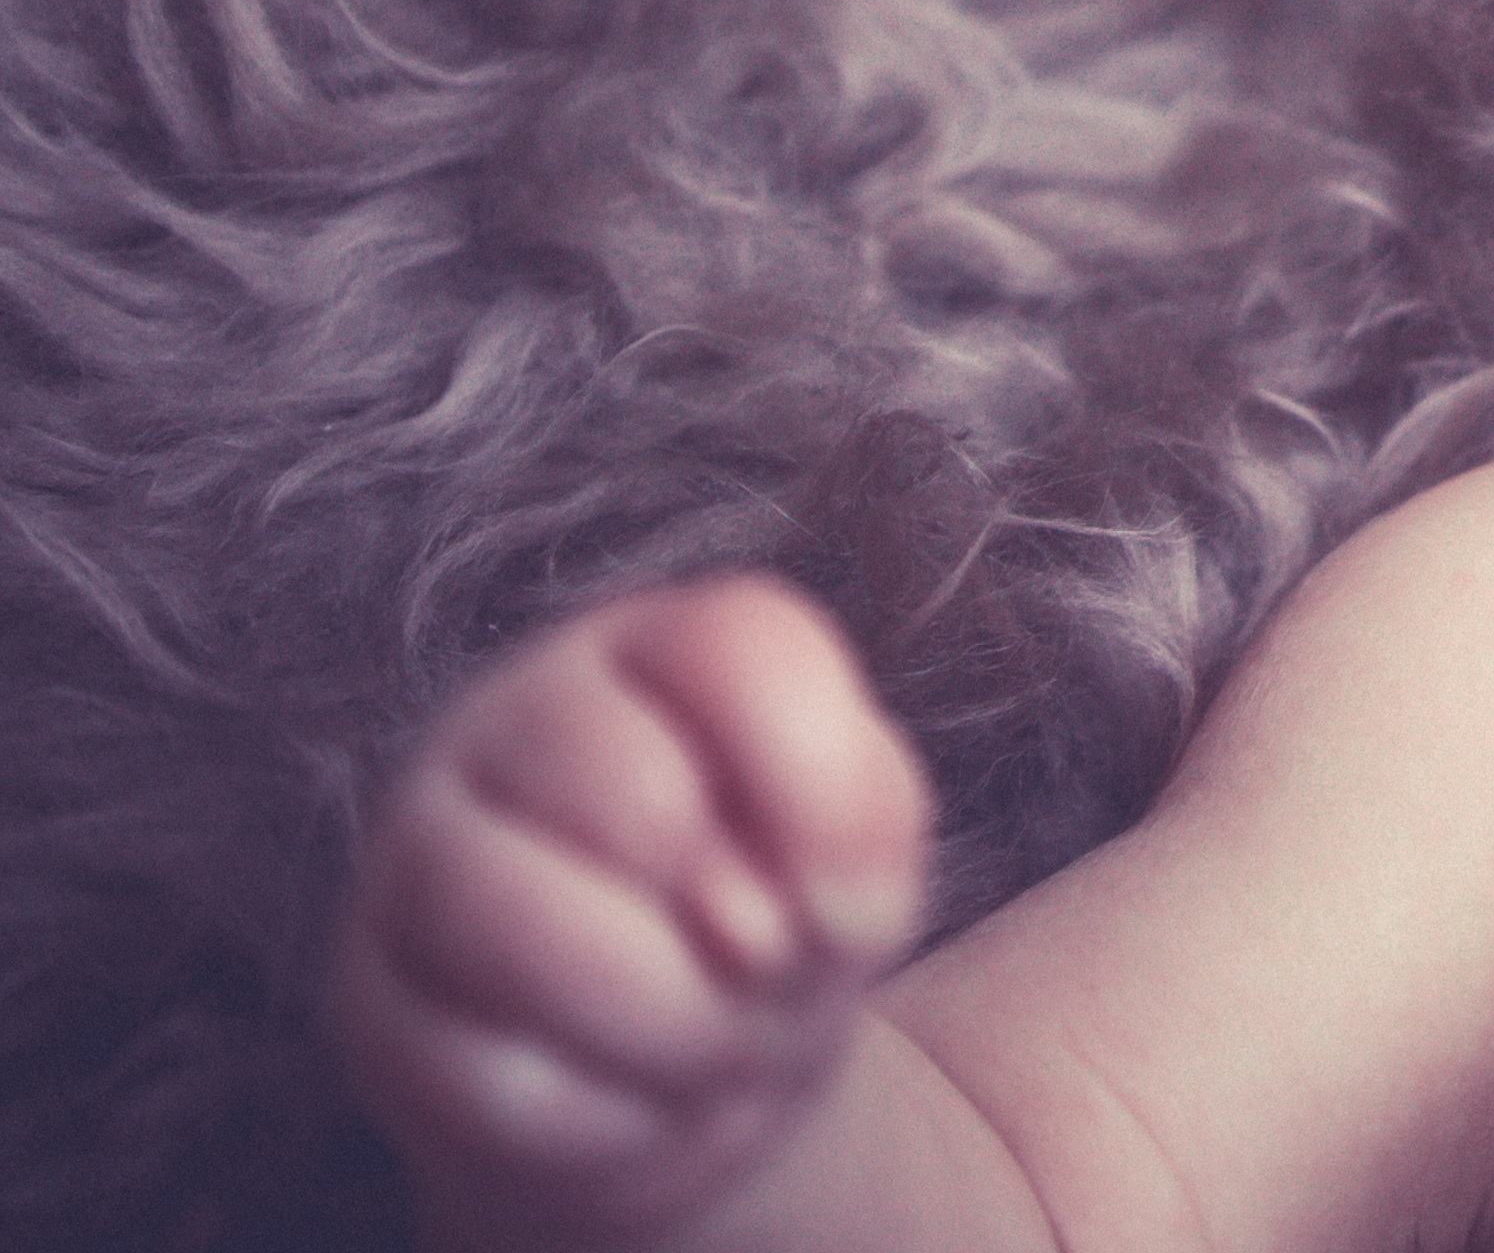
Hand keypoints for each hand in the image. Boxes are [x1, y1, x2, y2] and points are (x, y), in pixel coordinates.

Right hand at [326, 574, 932, 1252]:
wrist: (680, 1067)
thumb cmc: (782, 915)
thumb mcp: (859, 850)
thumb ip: (854, 829)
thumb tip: (766, 917)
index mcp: (652, 652)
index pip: (738, 645)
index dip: (822, 789)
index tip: (857, 904)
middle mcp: (509, 725)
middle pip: (633, 788)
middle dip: (745, 922)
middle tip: (774, 971)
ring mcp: (415, 861)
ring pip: (528, 930)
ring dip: (672, 1023)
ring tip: (718, 1045)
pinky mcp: (367, 1006)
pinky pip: (488, 1076)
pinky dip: (606, 1115)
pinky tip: (634, 1099)